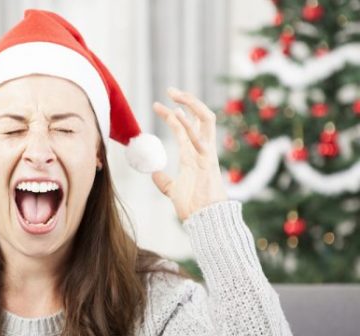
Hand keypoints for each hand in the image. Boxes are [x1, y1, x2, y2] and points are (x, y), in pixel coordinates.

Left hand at [151, 87, 227, 220]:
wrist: (204, 220)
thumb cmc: (192, 206)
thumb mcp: (173, 189)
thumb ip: (164, 180)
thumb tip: (153, 173)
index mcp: (194, 154)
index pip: (185, 127)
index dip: (172, 115)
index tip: (157, 106)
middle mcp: (202, 150)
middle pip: (201, 117)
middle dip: (188, 101)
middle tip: (171, 90)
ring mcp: (206, 153)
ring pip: (205, 120)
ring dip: (190, 104)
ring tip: (173, 94)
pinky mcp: (207, 161)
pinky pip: (200, 138)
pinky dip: (189, 125)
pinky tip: (177, 113)